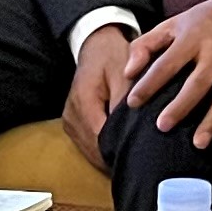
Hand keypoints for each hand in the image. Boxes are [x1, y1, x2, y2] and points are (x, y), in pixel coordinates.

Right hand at [65, 27, 130, 162]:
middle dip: (115, 157)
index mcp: (83, 102)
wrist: (96, 47)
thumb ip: (128, 101)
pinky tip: (119, 150)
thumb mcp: (125, 74)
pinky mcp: (72, 124)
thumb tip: (134, 131)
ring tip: (133, 158)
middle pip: (93, 149)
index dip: (119, 151)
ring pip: (90, 150)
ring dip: (109, 156)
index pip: (100, 139)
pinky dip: (102, 149)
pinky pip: (87, 144)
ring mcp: (69, 121)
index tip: (140, 158)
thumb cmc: (113, 58)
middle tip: (142, 163)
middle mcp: (71, 115)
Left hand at [119, 0, 211, 150]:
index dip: (149, 83)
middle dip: (182, 106)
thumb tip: (128, 71)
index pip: (167, 63)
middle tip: (163, 126)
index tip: (133, 102)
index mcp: (193, 38)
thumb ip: (147, 45)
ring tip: (198, 143)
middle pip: (199, 82)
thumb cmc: (204, 19)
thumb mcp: (174, 23)